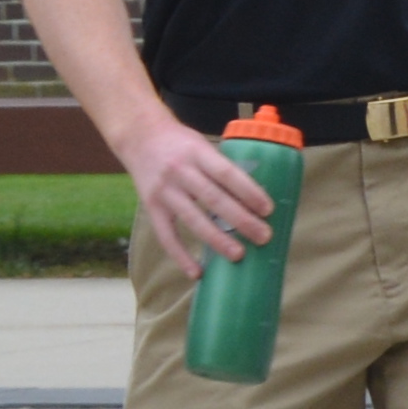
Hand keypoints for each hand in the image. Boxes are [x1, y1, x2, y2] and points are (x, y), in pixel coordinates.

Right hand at [123, 113, 276, 274]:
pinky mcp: (151, 207)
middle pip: (213, 199)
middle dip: (241, 220)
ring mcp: (164, 191)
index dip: (249, 192)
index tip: (268, 209)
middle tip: (264, 237)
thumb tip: (255, 197)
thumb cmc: (181, 143)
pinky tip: (196, 272)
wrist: (139, 136)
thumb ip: (223, 168)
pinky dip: (181, 255)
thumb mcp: (204, 146)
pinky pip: (166, 235)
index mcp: (198, 153)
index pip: (227, 174)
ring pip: (192, 219)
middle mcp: (180, 172)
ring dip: (217, 239)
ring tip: (239, 255)